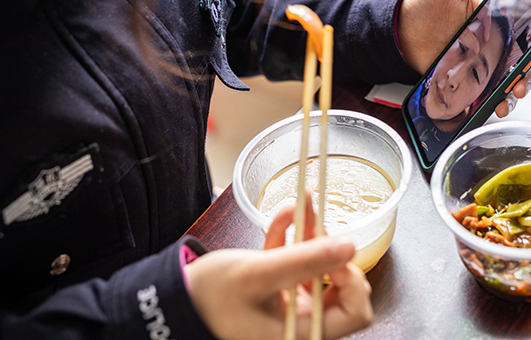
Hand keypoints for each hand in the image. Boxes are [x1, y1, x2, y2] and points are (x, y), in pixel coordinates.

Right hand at [185, 198, 372, 339]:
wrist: (175, 300)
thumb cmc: (209, 297)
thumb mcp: (257, 274)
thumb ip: (304, 260)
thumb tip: (350, 247)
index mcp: (300, 334)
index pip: (355, 311)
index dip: (352, 278)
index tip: (334, 249)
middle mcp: (300, 325)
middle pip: (340, 287)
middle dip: (329, 250)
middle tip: (317, 222)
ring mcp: (291, 308)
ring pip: (317, 270)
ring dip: (310, 237)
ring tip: (302, 203)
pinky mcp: (278, 293)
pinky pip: (294, 266)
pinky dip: (290, 240)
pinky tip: (284, 213)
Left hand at [397, 0, 530, 117]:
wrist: (399, 30)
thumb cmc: (425, 3)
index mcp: (495, 19)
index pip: (526, 29)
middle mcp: (492, 43)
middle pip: (522, 59)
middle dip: (529, 71)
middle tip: (523, 78)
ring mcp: (480, 64)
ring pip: (507, 79)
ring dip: (514, 90)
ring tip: (510, 97)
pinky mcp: (465, 80)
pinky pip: (484, 93)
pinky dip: (492, 101)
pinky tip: (492, 105)